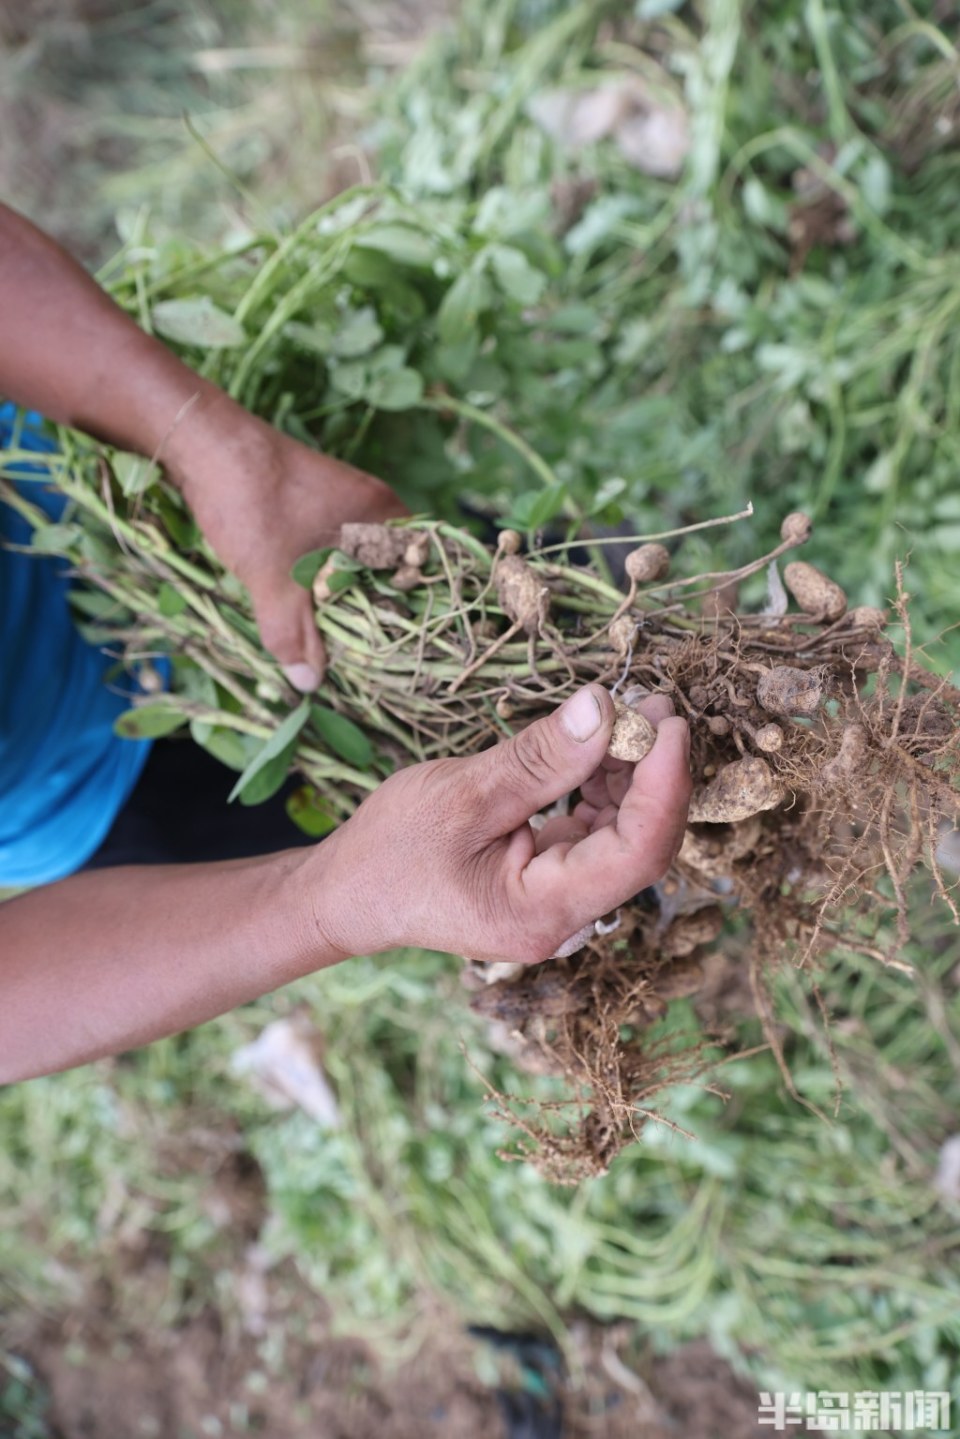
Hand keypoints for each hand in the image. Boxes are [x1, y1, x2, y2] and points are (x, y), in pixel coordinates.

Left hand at [167, 405, 407, 689]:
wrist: (204, 441)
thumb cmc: (255, 505)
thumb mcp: (276, 582)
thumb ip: (295, 635)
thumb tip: (309, 685)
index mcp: (383, 516)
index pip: (422, 571)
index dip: (412, 613)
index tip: (398, 649)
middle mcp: (371, 504)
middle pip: (389, 569)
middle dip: (373, 610)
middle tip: (362, 652)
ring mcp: (340, 497)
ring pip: (355, 558)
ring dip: (343, 592)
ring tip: (332, 634)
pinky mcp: (309, 497)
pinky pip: (330, 546)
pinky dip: (320, 572)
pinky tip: (302, 595)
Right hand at [312, 687, 690, 964]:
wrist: (348, 894)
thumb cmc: (391, 850)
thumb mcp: (463, 793)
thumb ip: (541, 758)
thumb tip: (604, 707)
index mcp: (542, 912)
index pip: (637, 854)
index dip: (665, 786)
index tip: (666, 723)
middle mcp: (563, 919)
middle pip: (639, 846)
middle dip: (651, 774)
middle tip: (651, 705)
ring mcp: (559, 902)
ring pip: (621, 837)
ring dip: (629, 776)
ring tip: (625, 715)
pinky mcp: (550, 880)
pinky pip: (594, 834)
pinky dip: (601, 789)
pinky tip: (596, 748)